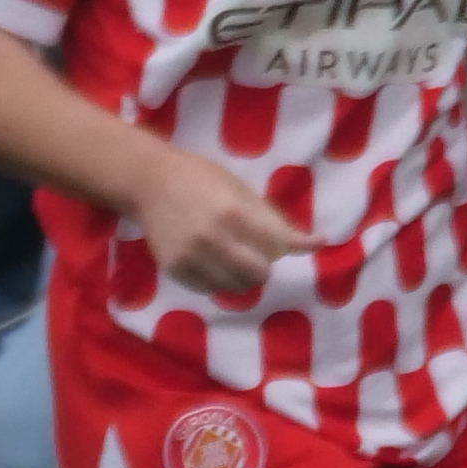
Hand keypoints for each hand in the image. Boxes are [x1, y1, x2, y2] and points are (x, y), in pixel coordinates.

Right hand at [121, 140, 305, 301]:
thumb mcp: (242, 190)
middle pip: (259, 273)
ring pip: (236, 287)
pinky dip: (219, 281)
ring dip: (243, 277)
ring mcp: (191, 256)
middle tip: (255, 253)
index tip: (284, 242)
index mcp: (235, 214)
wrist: (150, 182)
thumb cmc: (202, 178)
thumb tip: (316, 244)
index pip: (278, 248)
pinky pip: (210, 289)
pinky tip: (214, 263)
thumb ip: (274, 220)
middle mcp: (213, 239)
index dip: (285, 246)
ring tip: (234, 259)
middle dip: (264, 265)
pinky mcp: (174, 268)